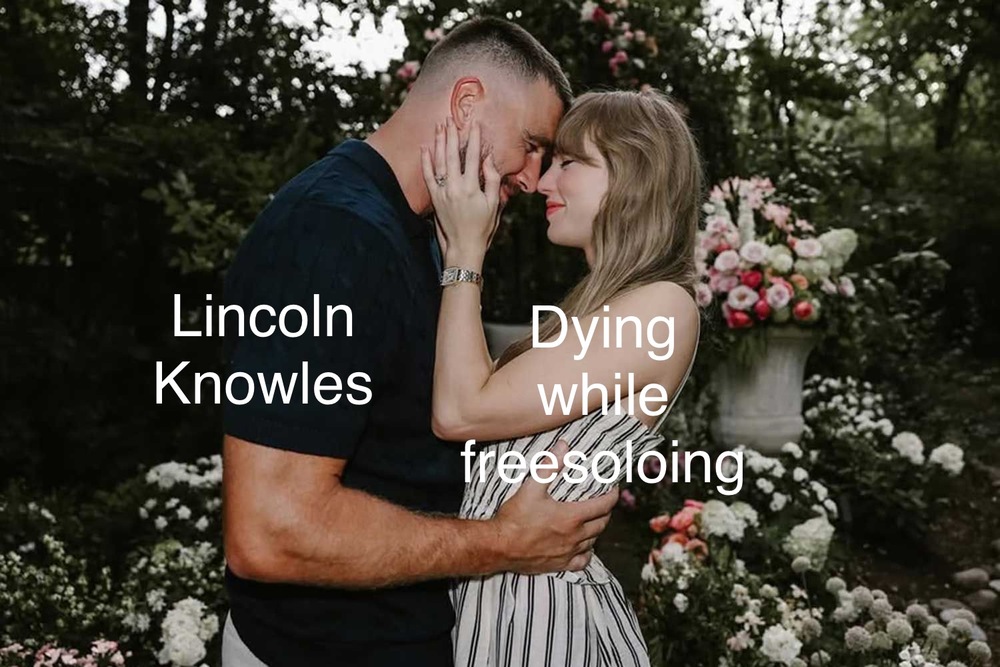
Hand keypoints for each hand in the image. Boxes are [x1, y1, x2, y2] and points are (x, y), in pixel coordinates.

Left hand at [420, 117, 502, 267]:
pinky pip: (427, 176)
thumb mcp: (494, 205)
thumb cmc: (482, 227)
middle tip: (451, 118)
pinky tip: (425, 147)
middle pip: (453, 155)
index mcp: (472, 188)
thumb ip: (491, 180)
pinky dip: (425, 161)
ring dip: (439, 142)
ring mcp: (442, 193)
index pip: (473, 157)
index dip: (474, 138)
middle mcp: (455, 188)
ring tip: (439, 126)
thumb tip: (488, 159)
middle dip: (452, 135)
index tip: (474, 123)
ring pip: (439, 162)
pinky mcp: (434, 198)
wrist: (463, 247)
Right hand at [490, 440, 618, 573]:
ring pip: (593, 542)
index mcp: (572, 516)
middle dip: (606, 512)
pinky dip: (587, 554)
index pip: (603, 506)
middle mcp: (574, 536)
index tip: (613, 489)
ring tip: (594, 521)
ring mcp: (568, 552)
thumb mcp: (532, 486)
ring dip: (597, 531)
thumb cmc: (515, 517)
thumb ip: (550, 466)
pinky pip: (581, 562)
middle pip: (602, 524)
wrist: (499, 546)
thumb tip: (564, 446)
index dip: (612, 496)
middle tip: (604, 504)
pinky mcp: (560, 565)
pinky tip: (583, 548)